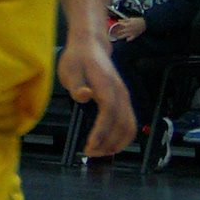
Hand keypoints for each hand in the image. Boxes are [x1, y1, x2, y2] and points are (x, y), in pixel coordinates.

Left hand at [58, 23, 136, 159]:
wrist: (91, 46)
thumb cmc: (77, 58)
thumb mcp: (69, 69)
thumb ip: (75, 84)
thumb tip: (84, 95)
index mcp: (107, 85)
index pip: (109, 112)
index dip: (101, 131)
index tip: (90, 145)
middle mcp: (120, 93)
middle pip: (123, 124)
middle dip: (108, 143)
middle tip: (91, 153)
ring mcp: (125, 97)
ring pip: (130, 126)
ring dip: (117, 144)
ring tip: (99, 153)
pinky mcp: (124, 101)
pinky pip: (130, 123)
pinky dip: (123, 138)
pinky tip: (109, 145)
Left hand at [107, 14, 143, 42]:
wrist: (144, 23)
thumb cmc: (137, 20)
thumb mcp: (130, 19)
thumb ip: (124, 20)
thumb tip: (118, 20)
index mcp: (127, 25)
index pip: (119, 27)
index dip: (115, 28)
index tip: (111, 29)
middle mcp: (128, 29)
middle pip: (120, 32)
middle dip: (116, 33)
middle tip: (112, 34)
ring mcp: (131, 33)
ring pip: (124, 36)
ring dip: (120, 37)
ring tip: (116, 38)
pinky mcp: (134, 35)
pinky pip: (130, 39)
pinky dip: (128, 39)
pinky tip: (126, 40)